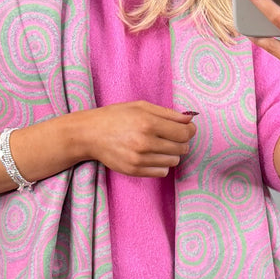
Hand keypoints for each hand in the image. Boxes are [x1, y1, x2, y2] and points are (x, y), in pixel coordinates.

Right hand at [77, 101, 196, 177]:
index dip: (190, 131)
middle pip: (181, 148)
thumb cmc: (116, 116)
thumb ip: (168, 113)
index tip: (187, 129)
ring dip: (171, 154)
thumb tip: (190, 119)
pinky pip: (162, 172)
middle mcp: (144, 142)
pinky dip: (161, 164)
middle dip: (181, 142)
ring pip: (173, 161)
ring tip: (159, 145)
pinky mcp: (134, 171)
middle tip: (171, 136)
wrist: (89, 134)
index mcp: (148, 123)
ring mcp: (139, 159)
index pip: (184, 133)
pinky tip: (152, 156)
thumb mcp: (141, 106)